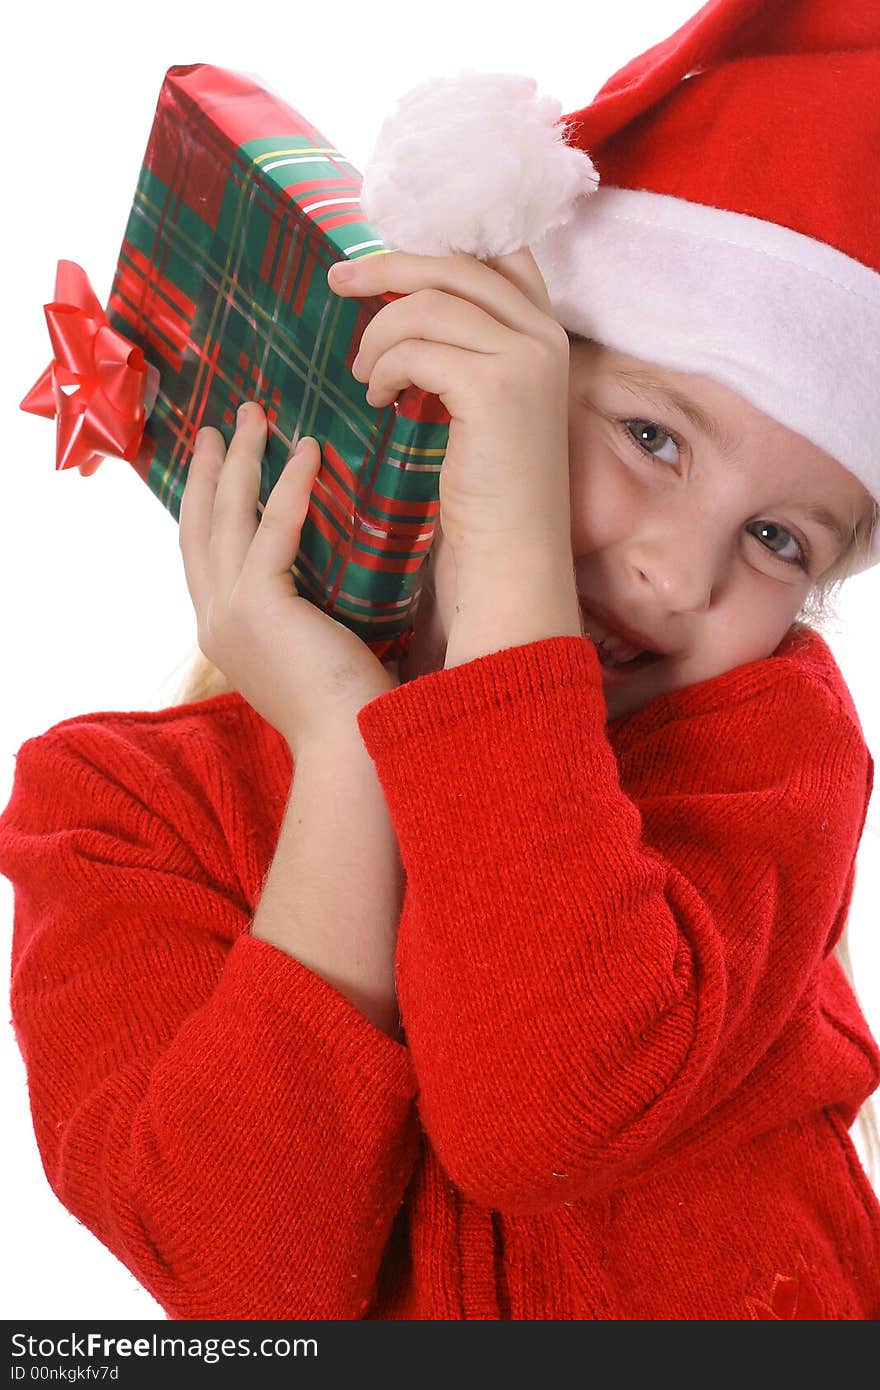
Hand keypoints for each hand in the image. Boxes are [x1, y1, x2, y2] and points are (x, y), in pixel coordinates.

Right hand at [179, 403, 398, 754]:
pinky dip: (290, 485)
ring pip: (226, 517)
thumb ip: (304, 612)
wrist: (351, 751)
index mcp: (222, 633)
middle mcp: (213, 621)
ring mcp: (228, 614)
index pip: (203, 554)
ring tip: (253, 413)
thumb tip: (333, 573)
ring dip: (239, 459)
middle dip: (208, 468)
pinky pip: (273, 528)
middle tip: (221, 421)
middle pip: (199, 525)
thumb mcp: (311, 650)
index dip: (204, 503)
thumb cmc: (349, 709)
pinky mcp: (258, 607)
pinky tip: (308, 449)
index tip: (214, 461)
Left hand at [327, 248, 573, 563]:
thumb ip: (466, 344)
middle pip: (454, 264)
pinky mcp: (495, 388)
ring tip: (365, 375)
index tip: (387, 257)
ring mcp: (524, 358)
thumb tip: (406, 294)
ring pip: (427, 305)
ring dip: (379, 335)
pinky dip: (384, 369)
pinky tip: (379, 398)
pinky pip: (415, 350)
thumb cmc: (492, 486)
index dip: (438, 241)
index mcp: (546, 331)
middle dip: (387, 266)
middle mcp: (544, 335)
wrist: (514, 549)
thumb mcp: (485, 399)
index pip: (498, 251)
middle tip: (338, 281)